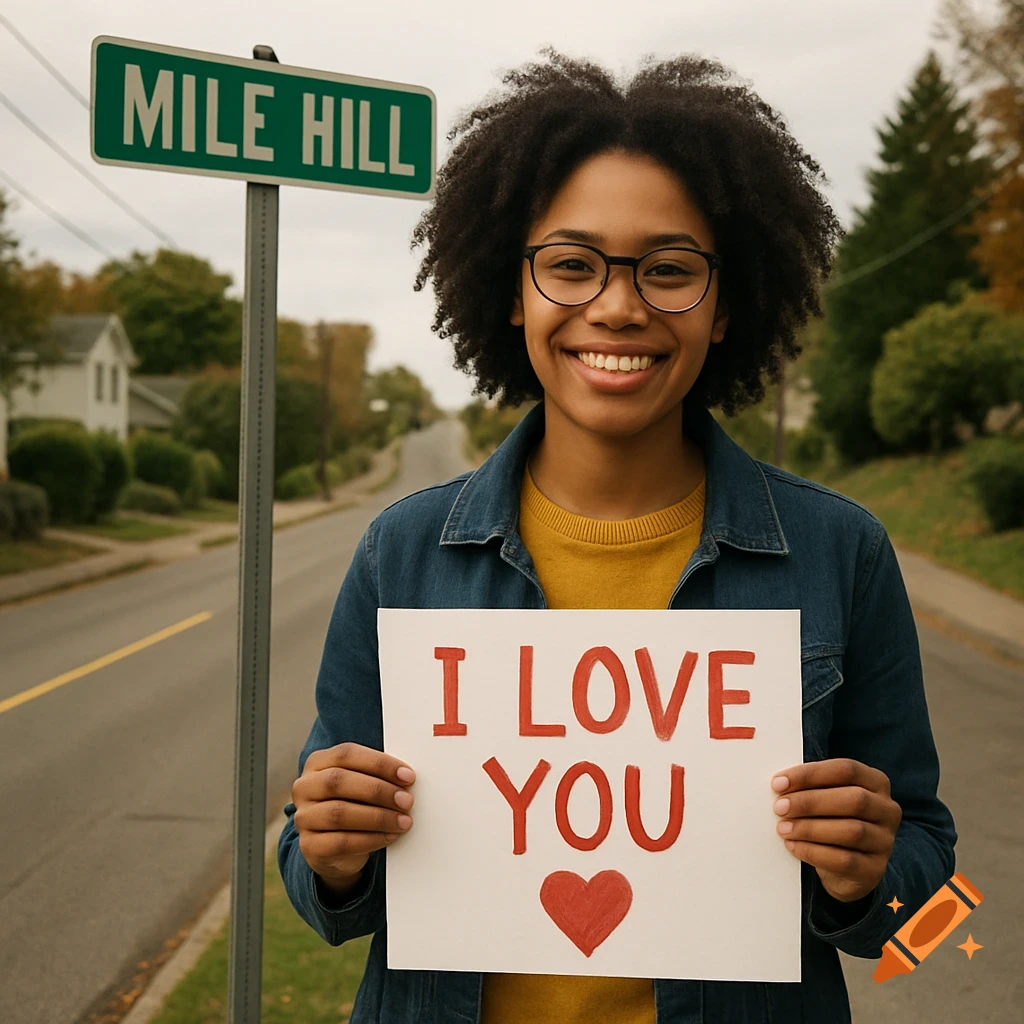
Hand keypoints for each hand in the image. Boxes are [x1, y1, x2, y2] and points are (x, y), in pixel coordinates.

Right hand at [292, 742, 415, 891]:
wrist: (335, 848)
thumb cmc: (354, 804)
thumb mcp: (362, 785)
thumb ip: (376, 776)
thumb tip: (406, 778)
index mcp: (318, 763)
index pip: (346, 754)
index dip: (379, 763)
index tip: (407, 776)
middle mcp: (304, 787)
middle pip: (339, 781)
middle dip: (378, 790)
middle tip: (406, 800)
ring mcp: (304, 817)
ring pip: (339, 813)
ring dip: (378, 817)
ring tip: (403, 821)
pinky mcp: (310, 846)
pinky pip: (342, 842)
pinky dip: (371, 839)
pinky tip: (390, 836)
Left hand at [771, 758, 901, 902]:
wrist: (848, 869)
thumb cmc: (832, 821)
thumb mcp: (827, 799)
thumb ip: (812, 787)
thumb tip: (780, 784)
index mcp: (875, 782)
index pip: (846, 770)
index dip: (811, 774)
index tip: (779, 783)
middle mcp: (887, 810)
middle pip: (854, 799)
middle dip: (811, 802)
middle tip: (780, 807)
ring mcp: (885, 841)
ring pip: (852, 830)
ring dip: (810, 828)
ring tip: (783, 828)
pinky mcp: (875, 869)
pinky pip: (845, 860)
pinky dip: (814, 852)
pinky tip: (793, 846)